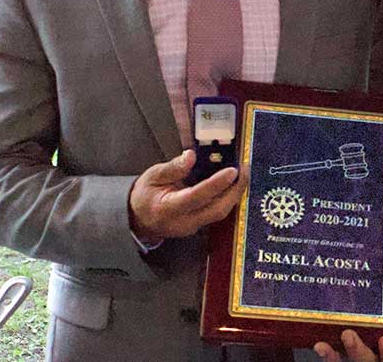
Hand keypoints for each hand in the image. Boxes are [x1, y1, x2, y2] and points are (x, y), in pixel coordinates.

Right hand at [129, 149, 245, 244]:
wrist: (137, 219)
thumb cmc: (144, 195)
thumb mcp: (152, 176)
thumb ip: (173, 168)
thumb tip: (191, 155)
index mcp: (169, 208)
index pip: (197, 196)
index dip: (217, 183)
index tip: (233, 170)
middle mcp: (184, 221)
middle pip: (217, 209)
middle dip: (235, 190)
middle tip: (245, 169)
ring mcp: (192, 227)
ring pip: (220, 213)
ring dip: (234, 194)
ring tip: (243, 174)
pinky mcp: (198, 225)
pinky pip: (217, 212)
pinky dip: (227, 197)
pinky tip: (233, 184)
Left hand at [313, 277, 382, 361]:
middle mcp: (381, 355)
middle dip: (359, 352)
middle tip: (348, 335)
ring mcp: (363, 354)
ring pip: (354, 361)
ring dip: (342, 352)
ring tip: (336, 334)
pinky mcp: (347, 349)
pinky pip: (338, 358)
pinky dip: (330, 354)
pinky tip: (320, 344)